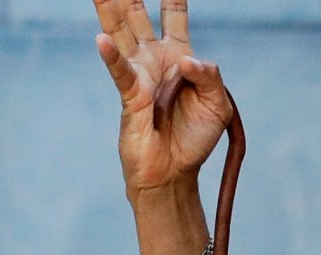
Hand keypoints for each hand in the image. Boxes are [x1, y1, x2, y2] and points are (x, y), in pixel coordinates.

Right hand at [91, 0, 230, 254]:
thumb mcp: (218, 105)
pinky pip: (120, 72)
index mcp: (179, 56)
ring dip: (110, 11)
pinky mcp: (130, 96)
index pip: (174, 16)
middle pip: (137, 15)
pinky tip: (102, 40)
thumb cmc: (195, 139)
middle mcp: (154, 59)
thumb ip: (209, 77)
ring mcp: (139, 75)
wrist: (174, 172)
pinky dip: (112, 57)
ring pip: (121, 33)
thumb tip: (185, 60)